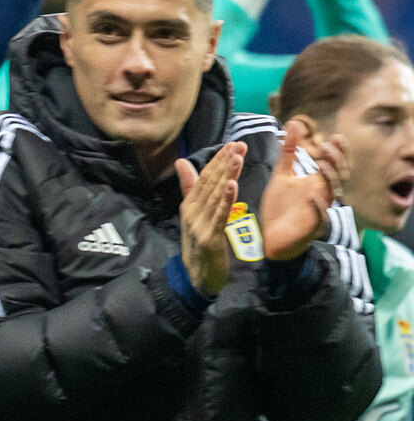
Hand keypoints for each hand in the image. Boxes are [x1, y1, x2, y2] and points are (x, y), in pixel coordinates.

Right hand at [175, 141, 243, 298]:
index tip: (232, 144)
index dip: (218, 160)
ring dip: (227, 175)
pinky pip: (220, 215)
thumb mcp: (193, 215)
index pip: (204, 177)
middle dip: (225, 163)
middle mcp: (192, 211)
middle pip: (210, 183)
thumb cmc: (198, 245)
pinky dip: (226, 200)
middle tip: (239, 145)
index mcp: (190, 204)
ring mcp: (199, 224)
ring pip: (216, 196)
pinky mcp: (209, 237)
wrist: (197, 276)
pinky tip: (232, 185)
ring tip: (237, 157)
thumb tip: (181, 162)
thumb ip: (189, 188)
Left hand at [260, 122, 343, 261]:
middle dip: (336, 162)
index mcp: (317, 184)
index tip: (337, 136)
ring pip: (332, 195)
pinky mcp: (311, 228)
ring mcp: (319, 212)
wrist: (269, 237)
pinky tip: (312, 197)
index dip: (339, 152)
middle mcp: (322, 196)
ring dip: (329, 179)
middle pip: (338, 177)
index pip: (335, 165)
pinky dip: (318, 207)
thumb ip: (289, 152)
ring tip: (321, 165)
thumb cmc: (280, 207)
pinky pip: (320, 218)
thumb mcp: (282, 175)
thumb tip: (294, 124)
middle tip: (328, 146)